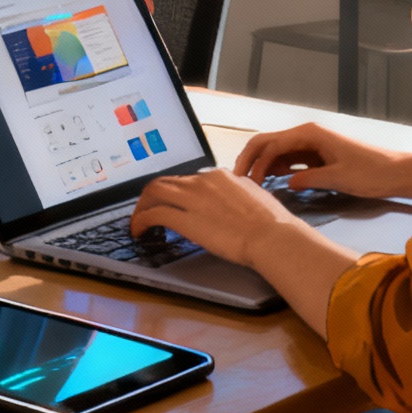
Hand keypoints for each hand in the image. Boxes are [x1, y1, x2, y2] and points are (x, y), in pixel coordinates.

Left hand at [129, 168, 308, 270]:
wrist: (272, 236)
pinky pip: (153, 214)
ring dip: (142, 206)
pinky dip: (140, 221)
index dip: (175, 192)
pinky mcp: (185, 219)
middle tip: (147, 210)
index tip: (171, 202)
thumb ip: (236, 193)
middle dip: (151, 196)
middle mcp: (202, 182)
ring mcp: (192, 198)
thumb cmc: (270, 223)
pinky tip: (139, 230)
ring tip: (138, 221)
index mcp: (218, 176)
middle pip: (165, 182)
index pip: (187, 179)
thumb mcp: (253, 196)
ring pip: (153, 192)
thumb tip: (232, 197)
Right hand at [232, 122, 411, 199]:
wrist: (399, 173)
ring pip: (278, 152)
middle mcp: (308, 135)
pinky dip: (278, 170)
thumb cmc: (372, 172)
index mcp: (310, 134)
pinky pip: (290, 161)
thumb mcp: (339, 177)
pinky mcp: (318, 156)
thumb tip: (286, 184)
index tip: (245, 182)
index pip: (271, 144)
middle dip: (251, 160)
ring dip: (263, 166)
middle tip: (239, 181)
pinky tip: (272, 182)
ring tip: (251, 185)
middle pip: (269, 143)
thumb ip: (308, 179)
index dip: (254, 161)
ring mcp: (312, 145)